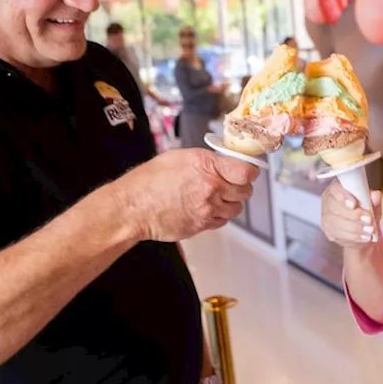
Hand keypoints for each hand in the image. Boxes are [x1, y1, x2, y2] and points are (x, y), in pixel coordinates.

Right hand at [108, 149, 259, 242]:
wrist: (132, 207)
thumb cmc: (150, 180)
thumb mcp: (180, 157)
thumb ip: (208, 160)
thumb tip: (225, 162)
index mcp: (207, 166)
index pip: (247, 172)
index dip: (250, 172)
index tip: (247, 171)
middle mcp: (212, 188)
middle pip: (245, 191)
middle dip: (240, 187)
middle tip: (230, 183)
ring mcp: (208, 210)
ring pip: (236, 208)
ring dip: (230, 202)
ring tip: (215, 196)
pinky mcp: (202, 226)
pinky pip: (222, 221)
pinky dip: (219, 215)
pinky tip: (205, 208)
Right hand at [320, 180, 382, 248]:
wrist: (363, 229)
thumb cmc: (365, 210)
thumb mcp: (372, 203)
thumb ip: (374, 198)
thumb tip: (375, 196)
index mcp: (336, 189)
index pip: (335, 190)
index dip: (343, 197)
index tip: (355, 204)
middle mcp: (328, 202)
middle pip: (335, 208)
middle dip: (354, 215)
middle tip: (369, 220)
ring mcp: (326, 219)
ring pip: (338, 224)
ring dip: (356, 228)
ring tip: (370, 230)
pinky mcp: (329, 233)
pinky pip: (340, 236)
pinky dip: (355, 237)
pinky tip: (365, 237)